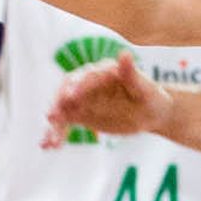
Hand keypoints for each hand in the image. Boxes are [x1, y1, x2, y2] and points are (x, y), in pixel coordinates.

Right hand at [43, 51, 171, 148]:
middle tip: (52, 116)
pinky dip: (56, 134)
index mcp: (103, 72)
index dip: (78, 86)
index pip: (86, 77)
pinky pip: (65, 124)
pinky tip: (48, 146)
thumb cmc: (152, 98)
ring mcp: (82, 100)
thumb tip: (124, 54)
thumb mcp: (145, 89)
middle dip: (58, 103)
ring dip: (55, 125)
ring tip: (48, 141)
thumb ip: (131, 74)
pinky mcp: (80, 115)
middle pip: (66, 91)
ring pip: (63, 110)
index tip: (71, 97)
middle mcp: (88, 84)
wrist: (151, 115)